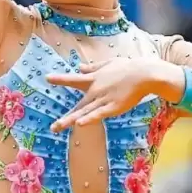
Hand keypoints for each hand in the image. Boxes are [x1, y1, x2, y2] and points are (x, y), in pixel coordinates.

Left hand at [46, 58, 180, 130]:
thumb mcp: (108, 64)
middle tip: (52, 127)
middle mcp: (95, 90)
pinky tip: (79, 124)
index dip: (60, 79)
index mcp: (94, 78)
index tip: (47, 78)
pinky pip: (99, 114)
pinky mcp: (113, 106)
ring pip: (84, 112)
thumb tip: (79, 67)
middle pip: (78, 106)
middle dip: (66, 117)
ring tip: (57, 128)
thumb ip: (93, 67)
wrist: (144, 73)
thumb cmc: (128, 68)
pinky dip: (89, 118)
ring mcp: (103, 99)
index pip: (74, 79)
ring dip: (70, 121)